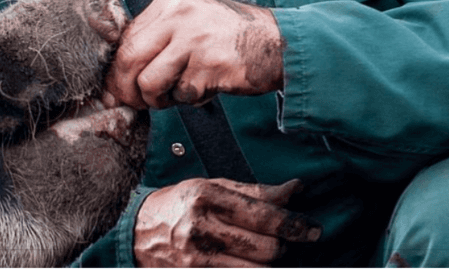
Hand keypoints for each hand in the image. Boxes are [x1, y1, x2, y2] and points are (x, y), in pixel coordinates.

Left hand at [104, 0, 284, 108]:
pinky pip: (182, 94)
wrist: (278, 42)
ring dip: (157, 99)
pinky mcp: (210, 65)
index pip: (126, 37)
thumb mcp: (190, 20)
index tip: (114, 88)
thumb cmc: (230, 36)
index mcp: (169, 1)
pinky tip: (205, 88)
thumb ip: (158, 38)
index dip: (116, 68)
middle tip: (132, 103)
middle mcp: (179, 15)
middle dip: (125, 89)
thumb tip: (119, 74)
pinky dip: (190, 100)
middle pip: (129, 58)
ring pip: (150, 82)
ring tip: (174, 96)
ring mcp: (194, 39)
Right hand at [134, 178, 320, 266]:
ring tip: (272, 253)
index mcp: (205, 197)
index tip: (313, 228)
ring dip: (272, 263)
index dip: (294, 224)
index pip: (262, 215)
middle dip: (285, 246)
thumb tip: (295, 190)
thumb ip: (253, 192)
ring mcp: (196, 259)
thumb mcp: (210, 187)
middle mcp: (200, 228)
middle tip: (291, 241)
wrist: (135, 233)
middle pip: (266, 248)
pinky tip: (256, 264)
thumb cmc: (177, 205)